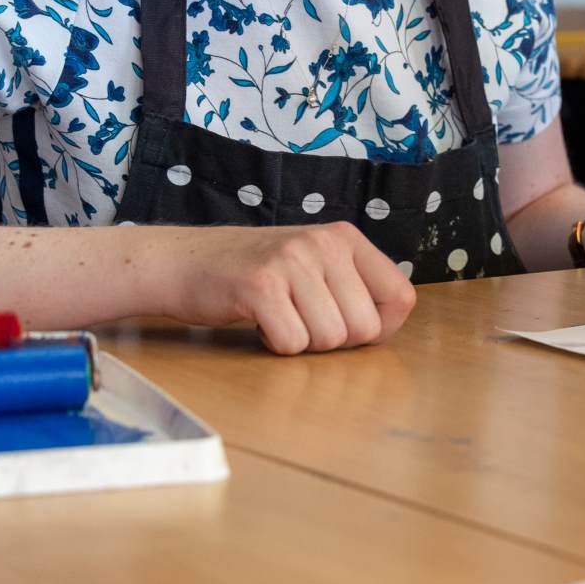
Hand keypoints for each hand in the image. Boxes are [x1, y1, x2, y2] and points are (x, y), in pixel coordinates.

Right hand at [149, 221, 415, 354]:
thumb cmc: (256, 274)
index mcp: (347, 239)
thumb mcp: (315, 265)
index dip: (381, 328)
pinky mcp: (260, 286)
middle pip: (365, 328)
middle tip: (302, 322)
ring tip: (280, 316)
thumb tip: (387, 327)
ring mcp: (292, 262)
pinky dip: (275, 345)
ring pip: (329, 339)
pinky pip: (291, 343)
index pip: (401, 297)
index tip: (348, 328)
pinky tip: (260, 321)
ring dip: (303, 343)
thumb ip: (353, 287)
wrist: (183, 262)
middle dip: (335, 341)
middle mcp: (325, 244)